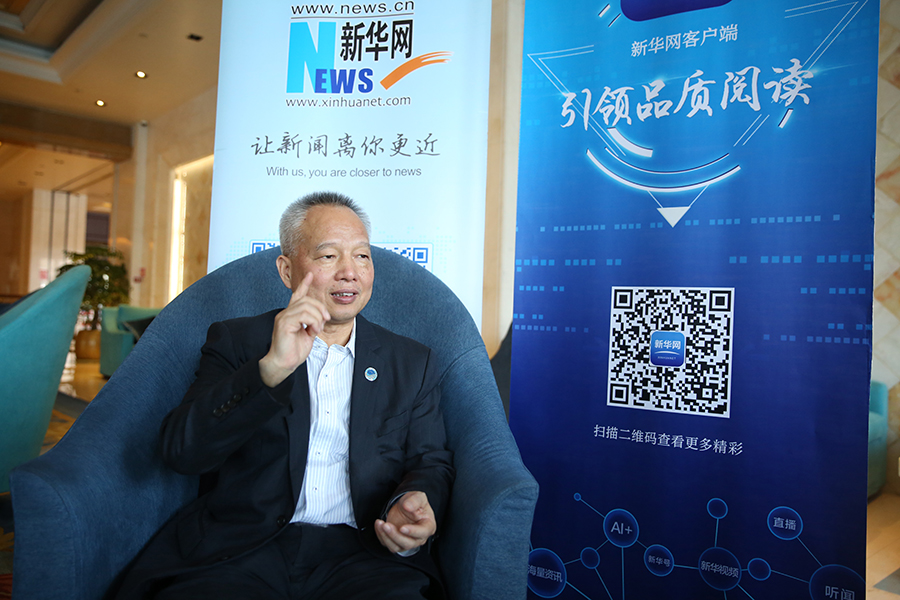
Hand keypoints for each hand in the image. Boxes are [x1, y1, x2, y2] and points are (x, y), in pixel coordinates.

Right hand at [259, 272, 329, 386]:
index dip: (304, 285)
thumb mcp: (307, 334)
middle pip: (306, 300)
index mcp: (291, 315)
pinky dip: (312, 322)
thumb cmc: (294, 352)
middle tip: (325, 320)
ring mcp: (283, 317)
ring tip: (317, 329)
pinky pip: (303, 315)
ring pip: (306, 306)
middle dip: (320, 308)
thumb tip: (321, 317)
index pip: (297, 295)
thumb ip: (312, 324)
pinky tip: (312, 331)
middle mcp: (285, 313)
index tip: (311, 274)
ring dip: (317, 317)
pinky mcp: (284, 323)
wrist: (283, 364)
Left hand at [374, 491, 435, 553]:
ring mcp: (406, 542)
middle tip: (387, 525)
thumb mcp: (417, 496)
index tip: (402, 528)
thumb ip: (415, 500)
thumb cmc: (414, 503)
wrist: (406, 506)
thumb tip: (408, 507)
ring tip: (380, 524)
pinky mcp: (395, 542)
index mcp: (428, 526)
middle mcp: (418, 538)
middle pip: (408, 543)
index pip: (422, 533)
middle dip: (396, 535)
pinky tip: (379, 525)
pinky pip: (387, 544)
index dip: (413, 532)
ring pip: (396, 547)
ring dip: (386, 537)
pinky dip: (381, 536)